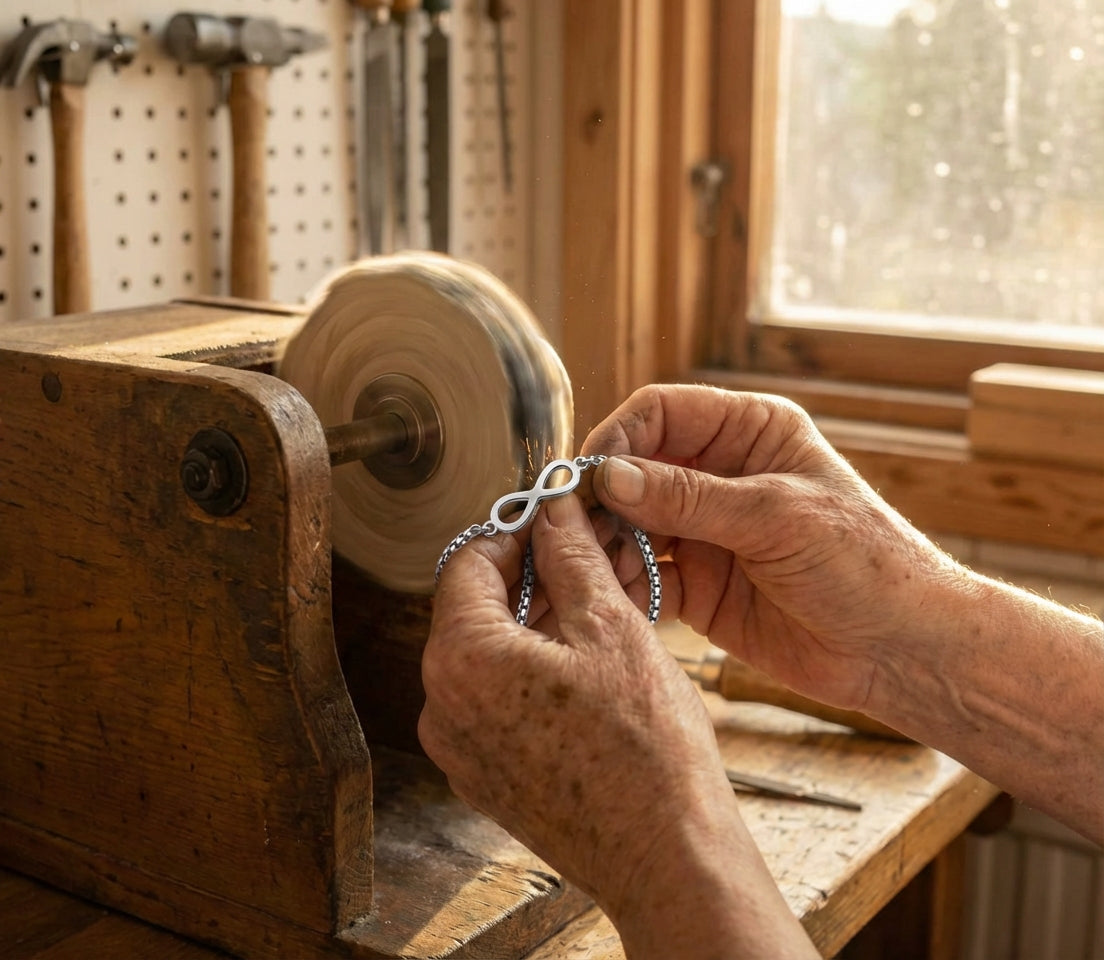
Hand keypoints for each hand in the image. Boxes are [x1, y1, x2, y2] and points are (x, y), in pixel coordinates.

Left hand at [419, 492, 734, 914]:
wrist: (667, 858)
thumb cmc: (645, 749)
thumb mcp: (611, 628)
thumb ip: (571, 556)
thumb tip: (554, 508)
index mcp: (462, 660)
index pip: (467, 562)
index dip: (514, 530)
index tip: (553, 518)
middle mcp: (441, 707)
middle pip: (474, 610)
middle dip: (529, 575)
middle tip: (583, 554)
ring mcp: (459, 749)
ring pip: (488, 656)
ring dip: (534, 621)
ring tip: (594, 602)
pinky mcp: (485, 776)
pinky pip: (496, 700)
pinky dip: (531, 668)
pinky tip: (584, 657)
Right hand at [582, 384, 958, 712]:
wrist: (901, 649)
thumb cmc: (864, 563)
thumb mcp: (776, 517)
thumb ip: (688, 497)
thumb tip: (608, 476)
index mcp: (749, 433)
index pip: (661, 413)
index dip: (619, 438)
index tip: (590, 475)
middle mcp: (719, 475)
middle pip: (634, 469)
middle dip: (601, 497)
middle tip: (572, 528)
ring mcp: (704, 532)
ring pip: (629, 524)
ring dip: (604, 543)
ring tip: (587, 568)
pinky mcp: (696, 585)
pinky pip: (642, 576)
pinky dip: (621, 584)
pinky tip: (611, 597)